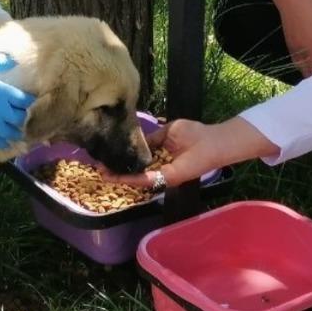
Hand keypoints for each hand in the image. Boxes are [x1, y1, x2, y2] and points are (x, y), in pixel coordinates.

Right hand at [0, 51, 35, 148]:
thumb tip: (13, 61)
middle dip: (25, 118)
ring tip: (19, 132)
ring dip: (15, 132)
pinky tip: (5, 142)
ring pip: (8, 133)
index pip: (23, 100)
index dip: (29, 102)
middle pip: (19, 119)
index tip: (30, 102)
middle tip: (25, 117)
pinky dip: (1, 143)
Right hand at [104, 119, 230, 188]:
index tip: (105, 156)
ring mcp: (163, 175)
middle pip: (134, 171)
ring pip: (137, 178)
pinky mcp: (168, 178)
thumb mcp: (169, 131)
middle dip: (116, 170)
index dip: (122, 158)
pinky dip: (132, 177)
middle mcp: (159, 167)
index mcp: (159, 155)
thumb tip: (137, 142)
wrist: (214, 142)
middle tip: (97, 168)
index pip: (137, 159)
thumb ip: (153, 139)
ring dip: (119, 176)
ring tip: (102, 174)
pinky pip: (147, 179)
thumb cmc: (195, 134)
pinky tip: (117, 176)